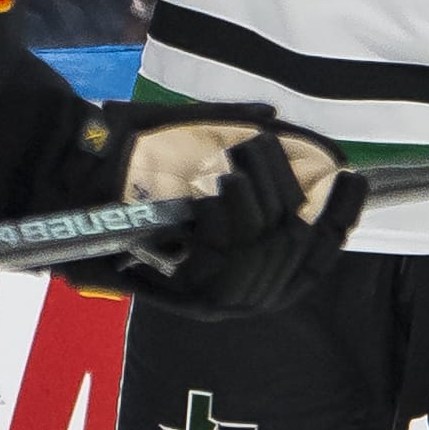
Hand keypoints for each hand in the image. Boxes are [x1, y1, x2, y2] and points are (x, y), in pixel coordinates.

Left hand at [82, 102, 364, 317]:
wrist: (73, 178)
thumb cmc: (134, 162)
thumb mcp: (199, 146)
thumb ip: (247, 139)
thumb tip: (292, 131)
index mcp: (250, 265)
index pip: (318, 255)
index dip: (342, 219)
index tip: (355, 177)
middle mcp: (240, 292)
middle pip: (301, 250)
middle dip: (294, 193)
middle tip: (264, 153)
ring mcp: (215, 298)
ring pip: (271, 250)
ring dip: (261, 198)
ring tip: (233, 166)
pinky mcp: (188, 297)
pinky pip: (232, 253)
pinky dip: (231, 213)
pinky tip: (216, 187)